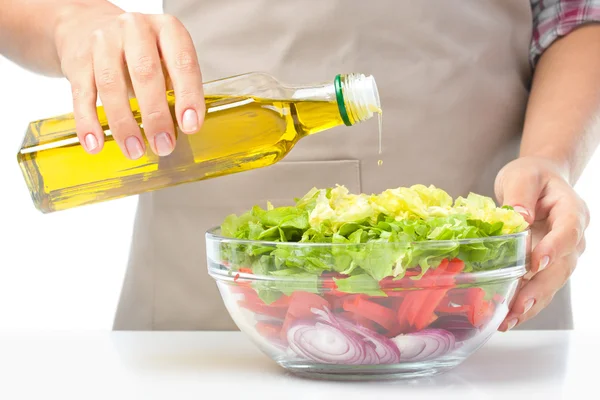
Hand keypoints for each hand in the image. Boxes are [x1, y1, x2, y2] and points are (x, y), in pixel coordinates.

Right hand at [54, 4, 204, 158]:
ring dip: (124, 124)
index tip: (190, 126)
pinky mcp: (77, 60)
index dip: (188, 96)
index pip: (183, 62)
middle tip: (164, 145)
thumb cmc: (139, 51)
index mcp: (167, 29)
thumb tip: (184, 127)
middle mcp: (135, 29)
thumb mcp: (166, 59)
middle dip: (156, 115)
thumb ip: (176, 86)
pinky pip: (82, 95)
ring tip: (134, 151)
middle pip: (145, 73)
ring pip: (111, 85)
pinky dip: (88, 123)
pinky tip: (95, 144)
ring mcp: (103, 42)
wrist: (87, 27)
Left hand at [494, 156, 589, 330]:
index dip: (553, 249)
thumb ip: (520, 194)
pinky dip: (526, 304)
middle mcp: (572, 237)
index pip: (567, 231)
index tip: (534, 264)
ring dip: (532, 304)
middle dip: (539, 289)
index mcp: (572, 211)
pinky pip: (540, 287)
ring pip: (552, 283)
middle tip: (518, 306)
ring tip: (509, 320)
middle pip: (562, 266)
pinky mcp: (548, 266)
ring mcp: (562, 254)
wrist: (539, 181)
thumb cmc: (532, 176)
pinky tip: (508, 317)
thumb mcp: (522, 176)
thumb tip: (518, 218)